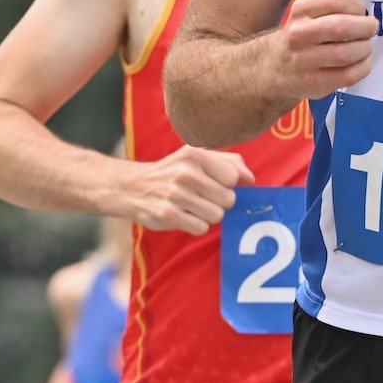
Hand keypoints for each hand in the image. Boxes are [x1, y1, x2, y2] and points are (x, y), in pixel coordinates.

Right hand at [132, 146, 253, 233]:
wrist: (132, 187)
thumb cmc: (172, 171)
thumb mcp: (196, 156)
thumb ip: (229, 162)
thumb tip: (251, 179)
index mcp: (194, 154)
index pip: (233, 178)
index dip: (226, 184)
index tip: (212, 183)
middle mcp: (185, 172)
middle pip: (228, 199)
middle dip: (219, 202)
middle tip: (201, 197)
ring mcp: (175, 194)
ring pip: (216, 216)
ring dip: (207, 215)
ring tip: (192, 206)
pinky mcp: (167, 214)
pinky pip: (201, 228)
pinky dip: (195, 225)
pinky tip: (182, 215)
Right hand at [281, 0, 376, 98]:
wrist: (278, 66)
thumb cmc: (308, 31)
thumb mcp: (318, 7)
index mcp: (301, 9)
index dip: (356, 5)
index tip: (360, 11)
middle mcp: (299, 33)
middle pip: (341, 27)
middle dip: (366, 27)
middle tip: (370, 29)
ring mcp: (304, 60)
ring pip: (346, 54)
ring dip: (365, 49)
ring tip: (365, 46)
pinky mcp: (313, 82)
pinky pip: (347, 76)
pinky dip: (363, 68)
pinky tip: (362, 63)